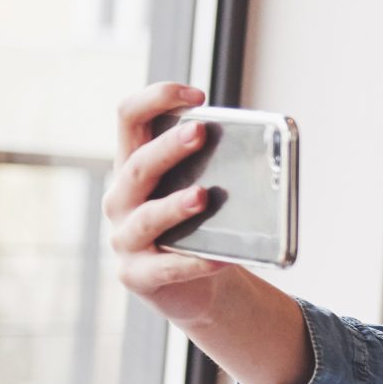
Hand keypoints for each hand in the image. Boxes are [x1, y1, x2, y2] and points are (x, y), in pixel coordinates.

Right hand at [105, 82, 240, 328]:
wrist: (197, 289)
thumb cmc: (200, 229)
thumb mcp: (201, 192)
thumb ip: (215, 166)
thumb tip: (261, 145)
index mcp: (135, 167)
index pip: (129, 118)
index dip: (156, 98)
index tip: (196, 94)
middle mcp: (121, 199)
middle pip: (136, 165)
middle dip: (168, 148)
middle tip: (200, 134)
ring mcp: (124, 238)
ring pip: (147, 217)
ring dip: (174, 205)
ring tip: (202, 196)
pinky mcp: (137, 275)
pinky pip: (166, 267)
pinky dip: (195, 263)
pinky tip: (222, 258)